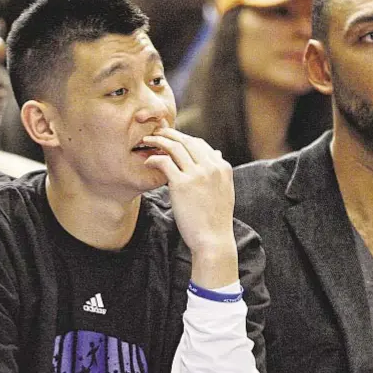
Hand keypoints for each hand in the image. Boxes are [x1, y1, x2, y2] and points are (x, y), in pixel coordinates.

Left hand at [143, 129, 237, 287]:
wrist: (213, 239)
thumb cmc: (216, 219)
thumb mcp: (224, 191)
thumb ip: (219, 172)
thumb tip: (217, 153)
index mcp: (222, 167)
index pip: (201, 144)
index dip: (184, 139)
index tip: (172, 140)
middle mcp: (211, 167)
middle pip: (188, 141)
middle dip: (170, 134)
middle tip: (156, 133)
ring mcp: (197, 174)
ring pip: (175, 147)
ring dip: (159, 140)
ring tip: (148, 141)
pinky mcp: (182, 184)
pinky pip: (164, 162)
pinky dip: (154, 158)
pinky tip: (148, 161)